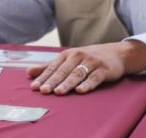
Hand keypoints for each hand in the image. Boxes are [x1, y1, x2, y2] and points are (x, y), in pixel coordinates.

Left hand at [26, 40, 145, 95]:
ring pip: (77, 74)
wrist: (117, 53)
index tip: (34, 87)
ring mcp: (91, 62)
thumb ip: (49, 66)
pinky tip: (80, 91)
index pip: (53, 67)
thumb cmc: (88, 58)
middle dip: (52, 81)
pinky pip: (94, 78)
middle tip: (43, 91)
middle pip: (63, 71)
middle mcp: (78, 56)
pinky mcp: (103, 69)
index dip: (43, 77)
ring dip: (67, 83)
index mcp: (67, 55)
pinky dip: (87, 84)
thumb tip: (28, 72)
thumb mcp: (68, 59)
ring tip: (58, 92)